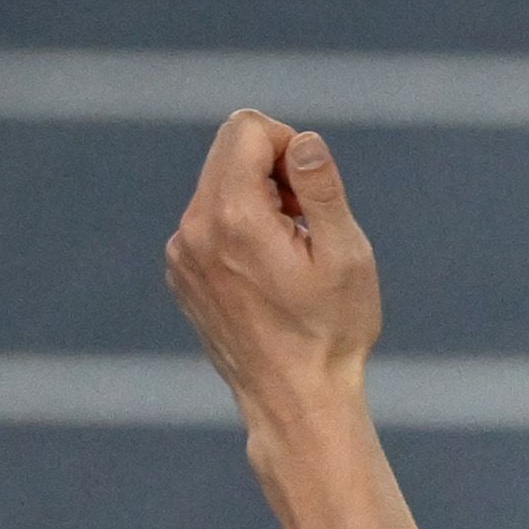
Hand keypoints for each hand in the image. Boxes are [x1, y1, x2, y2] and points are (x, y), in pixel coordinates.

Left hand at [165, 112, 380, 422]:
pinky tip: (267, 276)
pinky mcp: (181, 272)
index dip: (288, 145)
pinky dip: (239, 230)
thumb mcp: (346, 255)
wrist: (296, 401)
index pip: (246, 128)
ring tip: (289, 255)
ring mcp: (181, 253)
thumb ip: (321, 187)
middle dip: (272, 170)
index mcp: (234, 215)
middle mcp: (195, 228)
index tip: (311, 195)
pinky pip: (207, 221)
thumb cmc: (330, 332)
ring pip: (217, 186)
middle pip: (228, 151)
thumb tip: (303, 140)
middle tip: (305, 223)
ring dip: (257, 201)